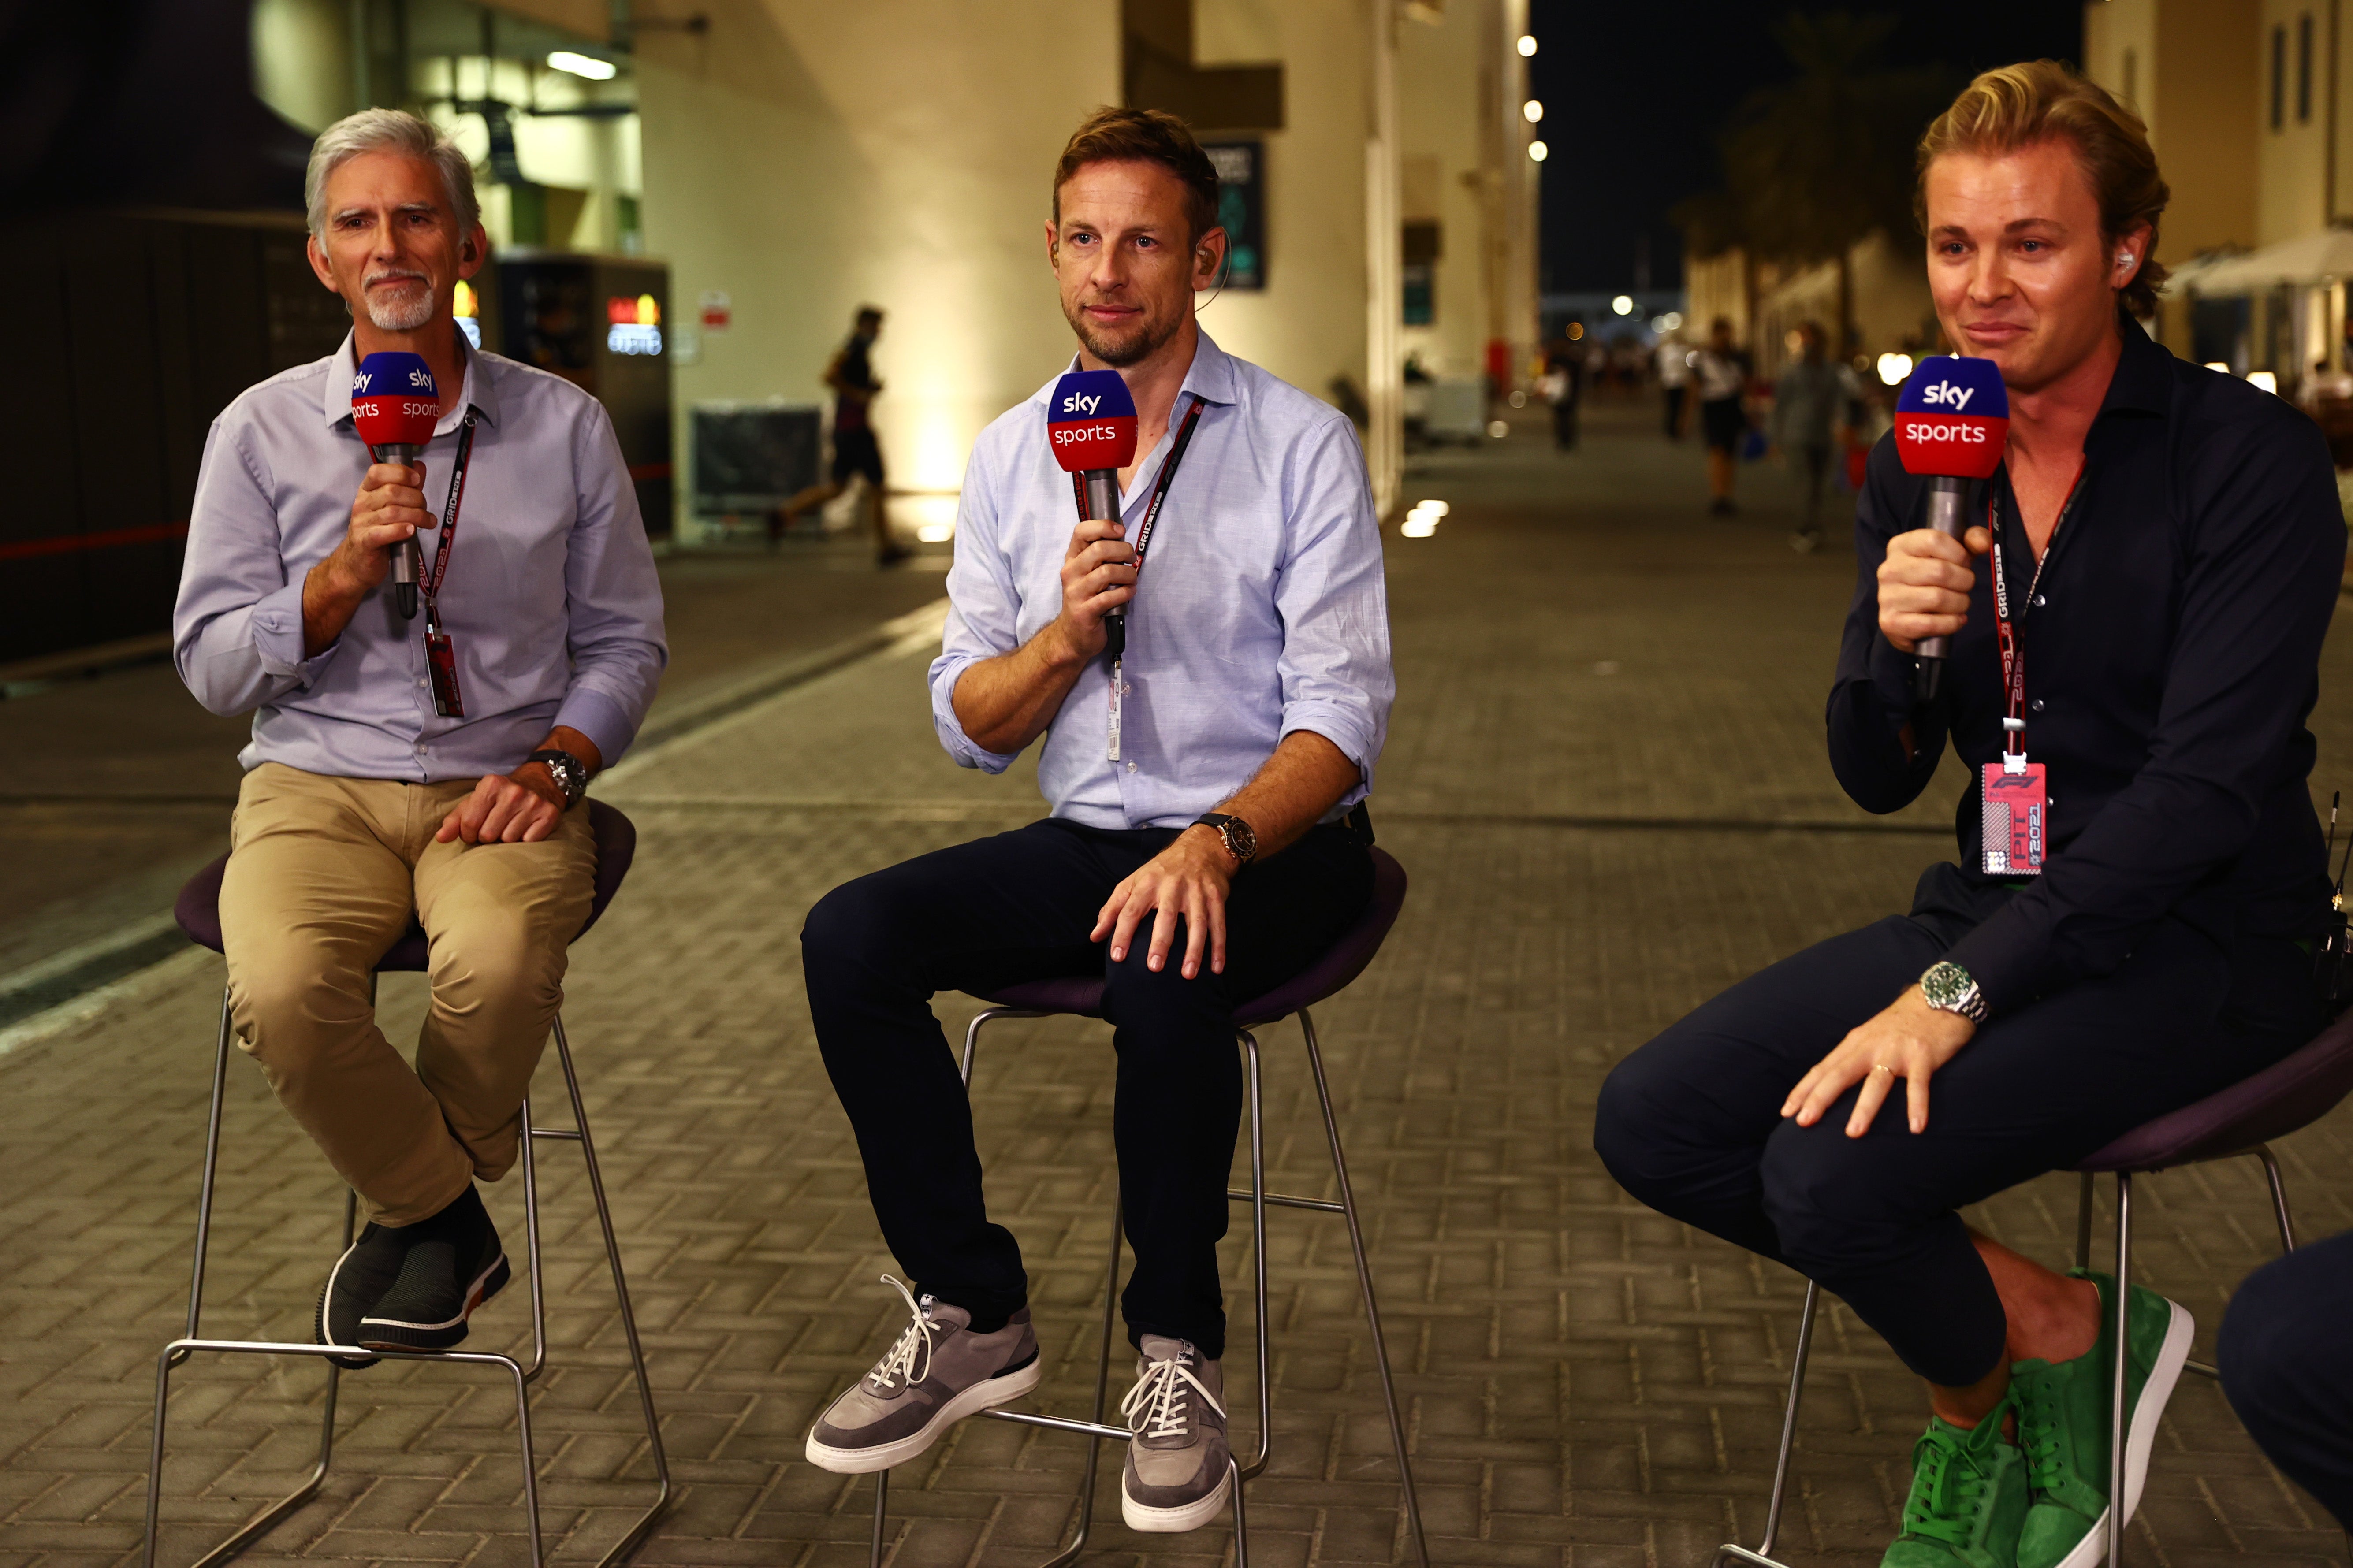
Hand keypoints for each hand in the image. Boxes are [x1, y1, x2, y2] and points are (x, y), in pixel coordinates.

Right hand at [322, 463, 435, 598]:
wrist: (356, 563)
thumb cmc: (377, 531)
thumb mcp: (389, 506)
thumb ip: (405, 487)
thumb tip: (419, 466)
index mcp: (366, 491)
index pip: (377, 472)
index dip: (399, 472)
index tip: (416, 480)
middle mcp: (362, 504)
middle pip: (392, 492)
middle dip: (416, 499)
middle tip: (425, 508)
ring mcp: (361, 523)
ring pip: (393, 512)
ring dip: (417, 516)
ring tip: (428, 522)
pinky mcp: (365, 542)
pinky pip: (384, 532)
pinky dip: (401, 530)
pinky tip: (411, 531)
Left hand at [436, 764, 564, 844]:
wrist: (540, 782)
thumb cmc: (501, 797)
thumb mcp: (475, 802)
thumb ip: (455, 820)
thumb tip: (441, 839)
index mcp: (491, 785)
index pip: (469, 823)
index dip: (469, 834)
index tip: (475, 831)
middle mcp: (513, 792)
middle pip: (488, 834)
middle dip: (488, 837)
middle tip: (495, 828)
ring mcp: (533, 803)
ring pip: (509, 840)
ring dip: (507, 839)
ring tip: (510, 827)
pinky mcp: (549, 814)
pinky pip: (529, 841)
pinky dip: (526, 840)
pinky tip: (526, 828)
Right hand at [1052, 515, 1136, 661]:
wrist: (1072, 635)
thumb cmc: (1086, 600)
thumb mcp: (1087, 574)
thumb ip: (1099, 556)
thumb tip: (1122, 535)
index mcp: (1072, 560)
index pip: (1081, 531)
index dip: (1103, 526)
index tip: (1120, 531)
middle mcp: (1071, 573)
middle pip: (1100, 549)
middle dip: (1124, 551)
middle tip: (1132, 559)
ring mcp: (1076, 592)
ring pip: (1108, 572)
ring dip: (1128, 574)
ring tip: (1132, 580)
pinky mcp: (1085, 611)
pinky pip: (1111, 596)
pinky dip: (1125, 593)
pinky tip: (1128, 593)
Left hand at [1090, 826, 1235, 978]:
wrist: (1201, 848)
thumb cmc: (1161, 871)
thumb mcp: (1133, 882)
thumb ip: (1113, 909)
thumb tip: (1095, 936)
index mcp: (1147, 883)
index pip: (1131, 910)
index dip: (1122, 933)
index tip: (1117, 956)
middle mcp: (1172, 886)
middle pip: (1166, 916)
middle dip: (1160, 942)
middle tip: (1154, 967)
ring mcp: (1196, 892)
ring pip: (1197, 922)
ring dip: (1194, 949)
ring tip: (1188, 974)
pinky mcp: (1216, 897)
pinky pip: (1218, 924)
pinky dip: (1219, 946)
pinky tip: (1216, 968)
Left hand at [1781, 987, 1976, 1135]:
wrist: (1938, 997)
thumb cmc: (1901, 1024)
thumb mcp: (1869, 1036)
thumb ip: (1852, 1058)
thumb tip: (1828, 1086)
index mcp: (1855, 1043)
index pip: (1823, 1069)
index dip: (1803, 1090)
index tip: (1785, 1112)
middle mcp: (1871, 1046)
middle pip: (1840, 1074)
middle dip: (1819, 1098)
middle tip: (1803, 1122)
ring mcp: (1896, 1051)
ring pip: (1876, 1082)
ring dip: (1864, 1108)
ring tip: (1853, 1133)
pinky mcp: (1923, 1056)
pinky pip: (1918, 1084)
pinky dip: (1917, 1105)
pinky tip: (1916, 1128)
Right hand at [1877, 523, 1989, 652]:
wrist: (1903, 614)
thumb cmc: (1930, 578)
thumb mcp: (1950, 553)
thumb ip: (1970, 540)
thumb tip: (1983, 543)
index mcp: (1900, 546)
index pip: (1934, 540)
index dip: (1959, 554)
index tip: (1963, 564)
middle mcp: (1889, 569)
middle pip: (1940, 571)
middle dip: (1964, 581)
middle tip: (1964, 587)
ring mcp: (1887, 597)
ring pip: (1938, 598)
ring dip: (1959, 604)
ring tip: (1959, 604)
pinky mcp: (1891, 622)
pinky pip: (1930, 623)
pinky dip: (1951, 623)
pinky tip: (1955, 620)